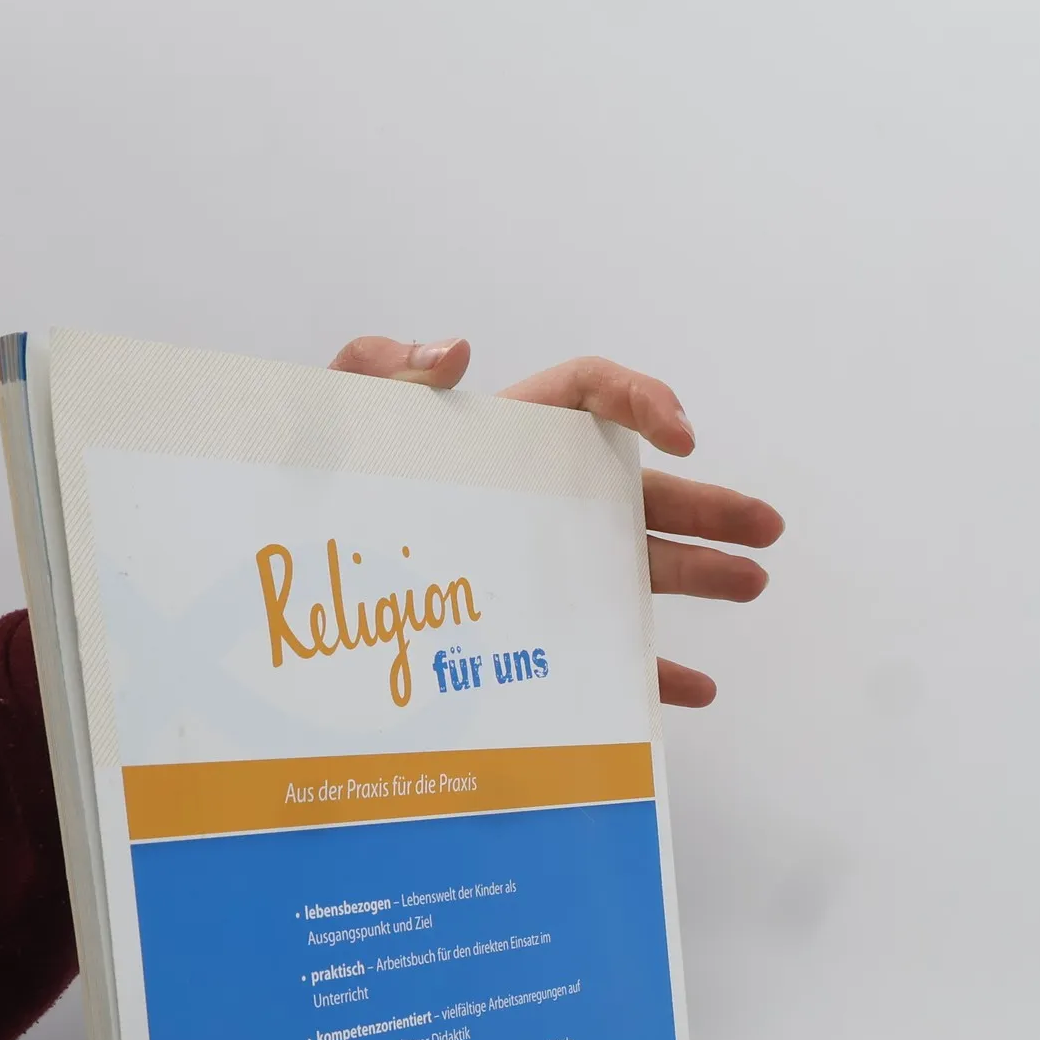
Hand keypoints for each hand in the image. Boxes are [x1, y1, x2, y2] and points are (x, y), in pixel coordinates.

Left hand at [329, 336, 782, 706]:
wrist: (273, 594)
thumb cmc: (303, 496)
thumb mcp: (331, 421)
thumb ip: (380, 372)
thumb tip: (458, 351)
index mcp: (498, 439)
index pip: (590, 395)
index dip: (644, 401)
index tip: (682, 437)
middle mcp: (531, 500)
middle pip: (637, 489)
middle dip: (706, 505)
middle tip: (766, 527)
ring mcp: (534, 569)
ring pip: (631, 566)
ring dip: (698, 573)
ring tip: (753, 581)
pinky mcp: (525, 636)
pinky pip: (598, 652)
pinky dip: (649, 670)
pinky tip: (691, 688)